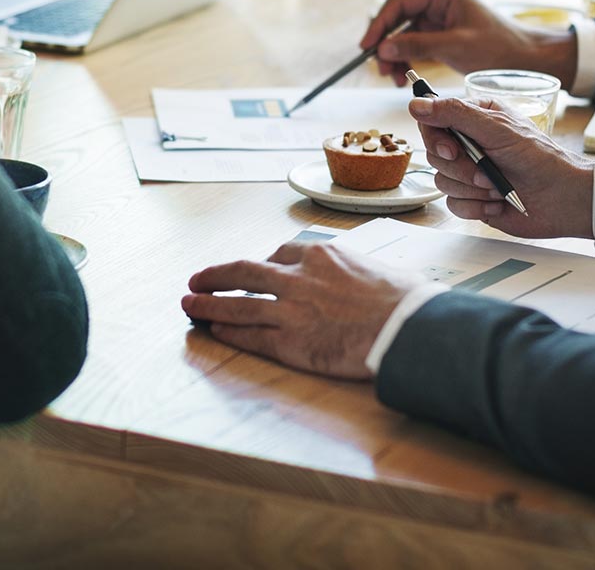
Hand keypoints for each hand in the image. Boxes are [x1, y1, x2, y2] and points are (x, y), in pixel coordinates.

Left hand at [181, 241, 427, 379]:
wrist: (407, 327)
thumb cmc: (404, 300)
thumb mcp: (376, 268)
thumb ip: (352, 270)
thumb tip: (360, 279)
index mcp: (320, 255)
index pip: (280, 252)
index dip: (263, 262)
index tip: (253, 271)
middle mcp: (298, 278)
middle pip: (244, 271)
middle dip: (217, 275)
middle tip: (197, 279)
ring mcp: (291, 310)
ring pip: (238, 304)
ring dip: (209, 304)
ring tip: (188, 305)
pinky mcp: (290, 342)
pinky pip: (250, 335)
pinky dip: (229, 332)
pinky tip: (214, 331)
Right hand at [359, 0, 575, 85]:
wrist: (526, 59)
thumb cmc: (498, 47)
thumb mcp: (456, 46)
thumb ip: (418, 45)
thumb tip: (383, 47)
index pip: (399, 4)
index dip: (379, 25)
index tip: (367, 48)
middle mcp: (439, 2)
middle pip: (398, 19)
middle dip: (387, 43)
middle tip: (381, 68)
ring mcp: (440, 18)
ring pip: (404, 34)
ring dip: (395, 54)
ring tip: (394, 78)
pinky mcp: (443, 35)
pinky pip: (416, 44)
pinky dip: (407, 59)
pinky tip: (404, 75)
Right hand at [408, 95, 593, 237]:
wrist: (562, 198)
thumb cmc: (539, 158)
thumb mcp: (497, 129)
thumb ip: (455, 114)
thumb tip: (416, 104)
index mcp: (475, 118)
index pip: (433, 120)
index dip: (436, 138)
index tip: (452, 149)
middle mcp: (470, 143)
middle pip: (434, 154)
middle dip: (461, 168)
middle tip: (485, 170)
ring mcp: (470, 172)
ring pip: (442, 181)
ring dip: (471, 188)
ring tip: (498, 186)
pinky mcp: (473, 199)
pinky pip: (453, 205)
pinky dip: (476, 206)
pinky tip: (498, 202)